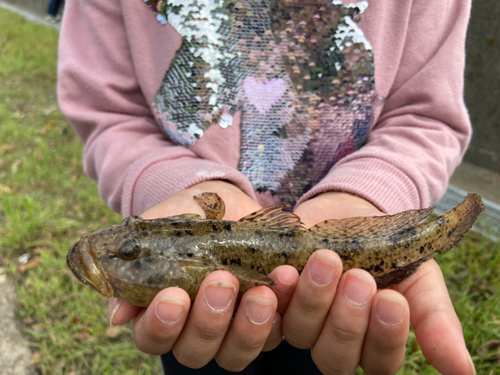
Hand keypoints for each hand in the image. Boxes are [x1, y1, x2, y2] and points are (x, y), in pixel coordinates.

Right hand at [108, 180, 281, 370]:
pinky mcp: (266, 322)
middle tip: (219, 280)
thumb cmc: (187, 216)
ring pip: (234, 353)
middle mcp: (196, 329)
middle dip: (208, 320)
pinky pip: (276, 334)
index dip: (161, 324)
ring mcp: (232, 329)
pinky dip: (281, 312)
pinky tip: (284, 281)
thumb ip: (139, 265)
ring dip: (247, 325)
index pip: (153, 337)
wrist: (228, 203)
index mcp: (163, 312)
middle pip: (194, 351)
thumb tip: (117, 316)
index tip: (173, 294)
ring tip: (260, 289)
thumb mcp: (162, 227)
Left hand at [268, 192, 474, 374]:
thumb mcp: (418, 278)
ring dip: (313, 299)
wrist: (351, 208)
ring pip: (300, 332)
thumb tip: (463, 373)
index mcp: (371, 341)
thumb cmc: (389, 247)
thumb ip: (435, 321)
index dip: (384, 336)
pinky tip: (285, 272)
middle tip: (358, 277)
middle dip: (346, 318)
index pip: (378, 360)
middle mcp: (334, 339)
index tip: (392, 299)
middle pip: (334, 355)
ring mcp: (301, 319)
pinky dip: (278, 293)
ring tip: (326, 260)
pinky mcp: (276, 298)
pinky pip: (271, 309)